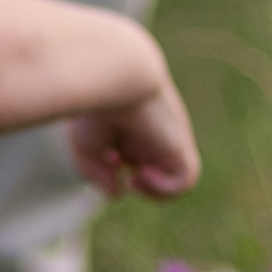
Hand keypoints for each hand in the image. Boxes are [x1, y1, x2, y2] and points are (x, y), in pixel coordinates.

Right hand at [66, 73, 199, 199]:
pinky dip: (163, 188)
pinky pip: (185, 180)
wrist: (114, 78)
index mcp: (128, 128)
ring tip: (135, 177)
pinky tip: (143, 172)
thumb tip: (119, 194)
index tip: (104, 156)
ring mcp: (167, 140)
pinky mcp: (179, 145)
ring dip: (153, 190)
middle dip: (133, 178)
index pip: (129, 157)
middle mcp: (151, 134)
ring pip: (173, 178)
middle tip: (114, 160)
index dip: (114, 168)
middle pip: (150, 168)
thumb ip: (97, 175)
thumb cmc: (95, 107)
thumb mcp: (86, 147)